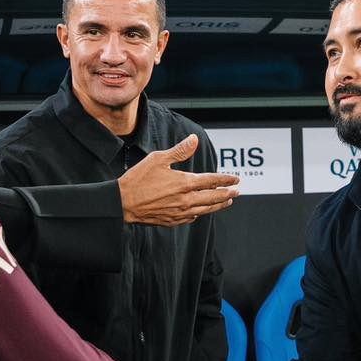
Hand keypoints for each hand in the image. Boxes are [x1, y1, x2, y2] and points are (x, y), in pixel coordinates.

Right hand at [119, 134, 239, 225]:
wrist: (123, 203)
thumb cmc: (138, 179)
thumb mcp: (158, 159)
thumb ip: (180, 150)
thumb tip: (194, 139)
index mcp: (184, 182)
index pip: (212, 180)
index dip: (226, 179)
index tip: (236, 179)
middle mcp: (186, 199)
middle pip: (213, 197)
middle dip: (227, 194)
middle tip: (237, 191)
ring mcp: (180, 212)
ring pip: (206, 209)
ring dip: (218, 205)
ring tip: (227, 201)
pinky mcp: (173, 221)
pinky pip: (193, 218)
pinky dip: (201, 213)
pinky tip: (203, 210)